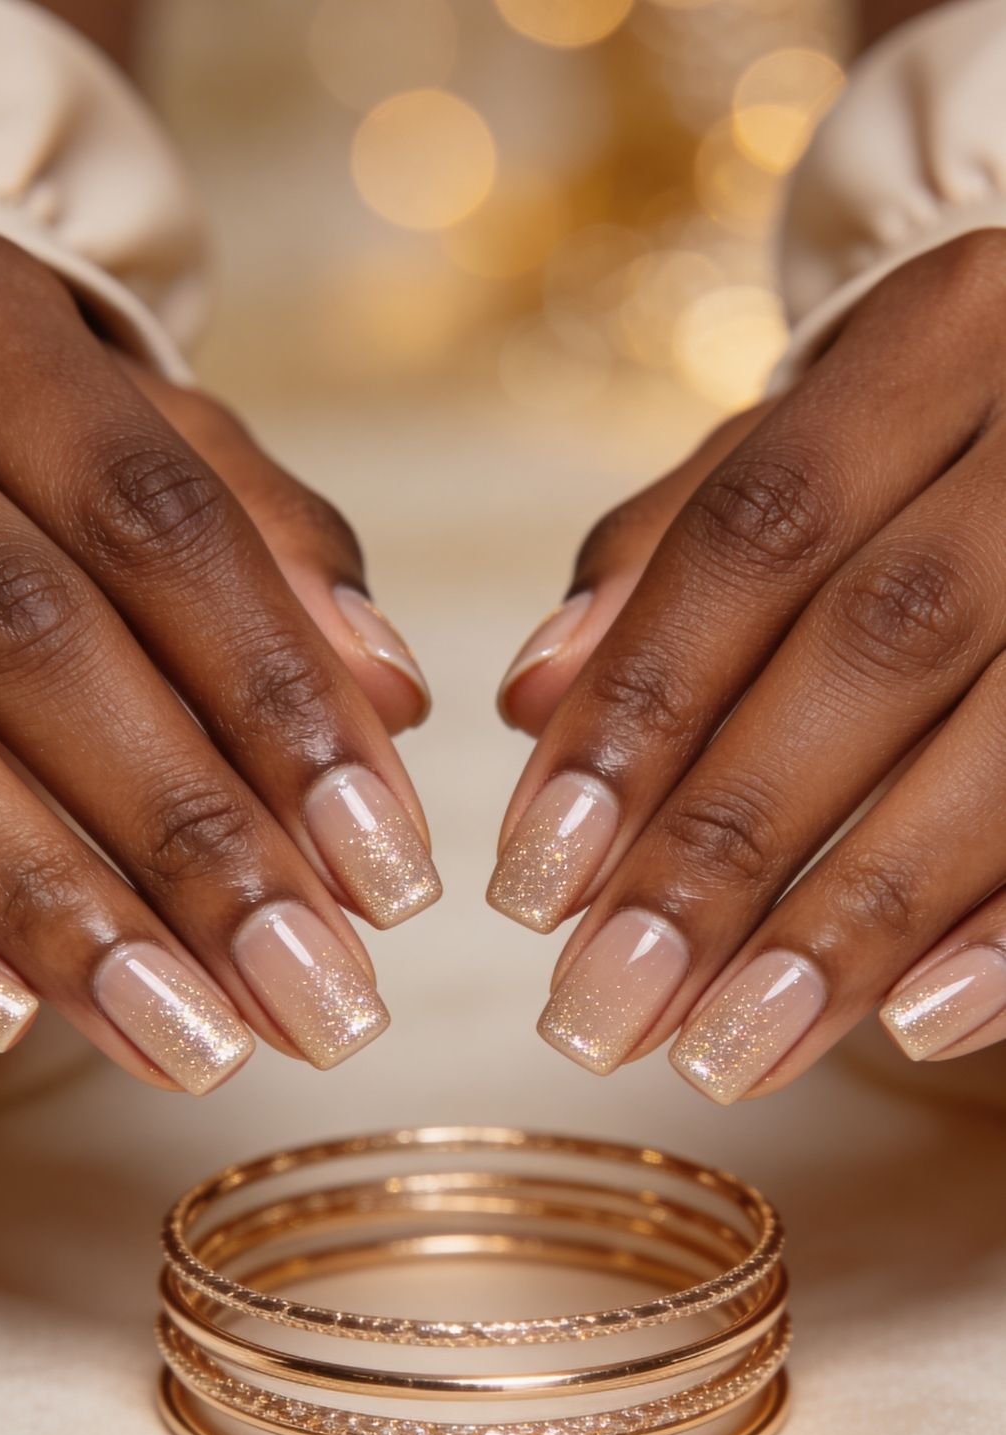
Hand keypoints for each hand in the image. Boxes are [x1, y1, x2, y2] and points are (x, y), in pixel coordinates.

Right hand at [0, 211, 437, 1091]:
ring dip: (52, 907)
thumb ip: (264, 546)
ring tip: (195, 1044)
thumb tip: (392, 692)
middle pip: (29, 637)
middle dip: (188, 838)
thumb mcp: (123, 435)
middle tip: (318, 1004)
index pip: (157, 522)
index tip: (392, 880)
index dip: (280, 706)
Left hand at [490, 231, 1005, 1102]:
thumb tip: (529, 696)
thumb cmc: (955, 444)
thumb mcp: (820, 441)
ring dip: (855, 918)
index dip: (640, 710)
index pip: (759, 534)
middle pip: (878, 647)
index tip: (533, 878)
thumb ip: (671, 552)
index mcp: (947, 334)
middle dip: (727, 846)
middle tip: (604, 1007)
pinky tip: (913, 1025)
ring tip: (726, 1051)